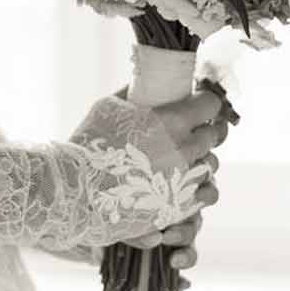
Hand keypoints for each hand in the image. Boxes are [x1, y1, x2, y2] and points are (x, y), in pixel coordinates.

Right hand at [69, 80, 232, 245]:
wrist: (77, 191)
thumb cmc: (89, 144)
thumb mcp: (107, 107)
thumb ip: (131, 93)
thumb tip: (141, 83)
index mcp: (172, 122)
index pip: (210, 105)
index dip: (207, 102)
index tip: (201, 102)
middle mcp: (184, 150)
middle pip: (212, 135)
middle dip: (204, 129)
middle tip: (190, 129)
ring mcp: (183, 181)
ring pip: (211, 165)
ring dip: (201, 158)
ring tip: (185, 157)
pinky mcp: (178, 206)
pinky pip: (207, 193)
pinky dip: (199, 185)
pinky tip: (186, 181)